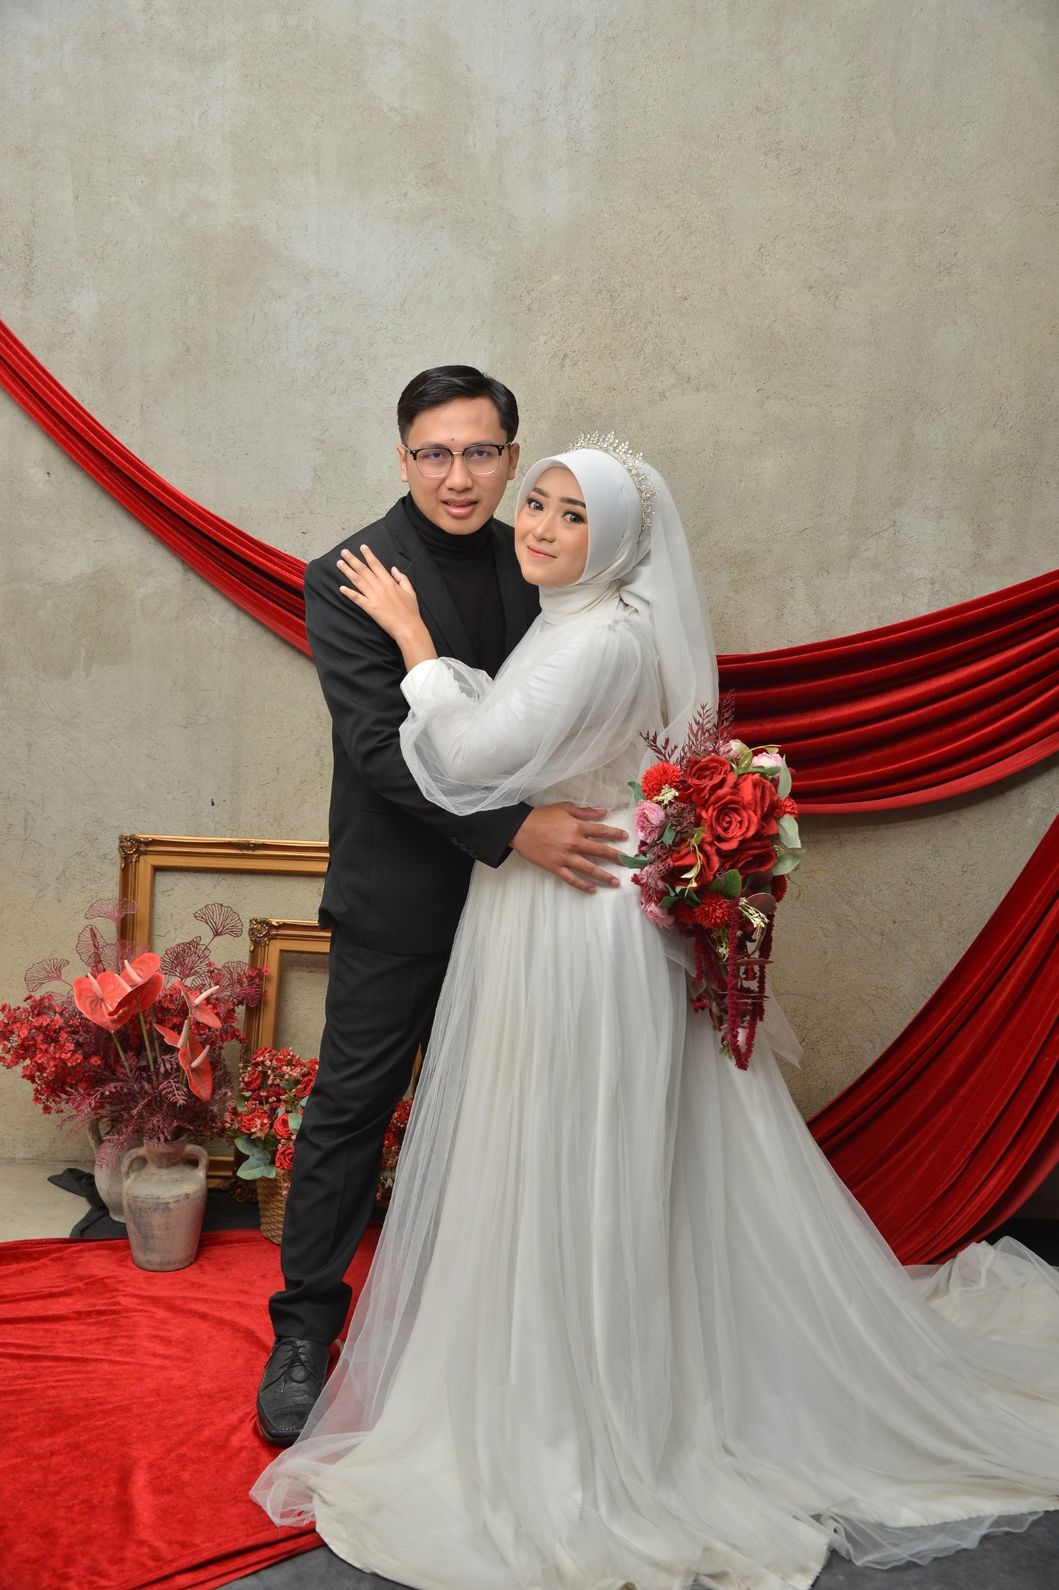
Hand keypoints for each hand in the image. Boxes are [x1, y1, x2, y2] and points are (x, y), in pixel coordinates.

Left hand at [337, 545, 422, 642]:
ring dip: (347, 571)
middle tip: (344, 552)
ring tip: (339, 564)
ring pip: (358, 581)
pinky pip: (357, 598)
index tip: (362, 547)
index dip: (368, 555)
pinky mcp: (370, 608)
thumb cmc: (411, 611)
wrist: (409, 627)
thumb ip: (402, 578)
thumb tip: (394, 568)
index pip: (376, 565)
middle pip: (364, 570)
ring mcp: (374, 597)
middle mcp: (380, 587)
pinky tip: (341, 587)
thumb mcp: (410, 591)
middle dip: (353, 560)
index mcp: (390, 582)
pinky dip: (349, 593)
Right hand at [511, 804, 628, 893]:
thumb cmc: (541, 816)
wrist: (519, 828)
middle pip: (600, 851)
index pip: (602, 831)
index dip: (615, 834)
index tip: (625, 838)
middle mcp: (574, 843)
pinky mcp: (555, 867)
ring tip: (615, 883)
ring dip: (604, 876)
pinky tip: (591, 890)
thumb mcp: (564, 808)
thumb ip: (585, 812)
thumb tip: (603, 813)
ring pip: (589, 868)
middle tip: (628, 863)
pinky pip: (571, 879)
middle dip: (616, 857)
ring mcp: (565, 857)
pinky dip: (582, 885)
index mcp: (577, 827)